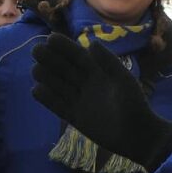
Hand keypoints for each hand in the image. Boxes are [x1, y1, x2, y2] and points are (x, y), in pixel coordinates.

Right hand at [29, 31, 171, 172]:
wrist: (136, 135)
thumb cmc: (133, 103)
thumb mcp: (123, 80)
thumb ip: (108, 62)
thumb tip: (92, 43)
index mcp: (98, 72)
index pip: (78, 56)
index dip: (65, 47)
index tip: (51, 38)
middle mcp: (86, 84)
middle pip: (65, 69)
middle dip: (51, 59)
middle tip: (36, 50)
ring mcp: (80, 101)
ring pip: (59, 86)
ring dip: (47, 77)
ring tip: (35, 69)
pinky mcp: (75, 117)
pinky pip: (58, 106)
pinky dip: (48, 99)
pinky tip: (36, 90)